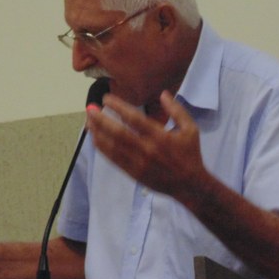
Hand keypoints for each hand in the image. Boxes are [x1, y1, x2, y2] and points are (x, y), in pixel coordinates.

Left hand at [86, 90, 209, 203]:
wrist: (189, 185)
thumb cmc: (190, 154)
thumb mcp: (190, 129)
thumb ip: (176, 110)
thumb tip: (163, 93)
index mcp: (160, 136)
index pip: (134, 118)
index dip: (118, 107)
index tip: (106, 98)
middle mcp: (147, 149)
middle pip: (118, 133)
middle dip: (101, 120)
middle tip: (90, 108)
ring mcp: (138, 163)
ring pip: (112, 147)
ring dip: (98, 133)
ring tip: (88, 121)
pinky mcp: (133, 173)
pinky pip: (113, 159)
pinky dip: (102, 148)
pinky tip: (95, 138)